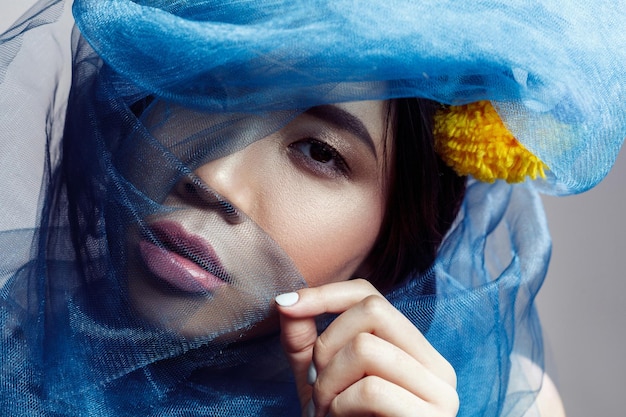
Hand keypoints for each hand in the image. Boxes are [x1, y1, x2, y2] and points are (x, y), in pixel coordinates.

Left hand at [275, 279, 458, 416]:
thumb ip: (303, 340)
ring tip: (326, 410)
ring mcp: (441, 393)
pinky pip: (372, 389)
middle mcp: (436, 365)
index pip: (371, 295)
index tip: (286, 304)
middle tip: (315, 385)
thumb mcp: (317, 379)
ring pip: (368, 348)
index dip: (325, 294)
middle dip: (326, 345)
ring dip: (329, 382)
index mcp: (413, 352)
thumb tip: (286, 298)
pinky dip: (341, 406)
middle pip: (373, 311)